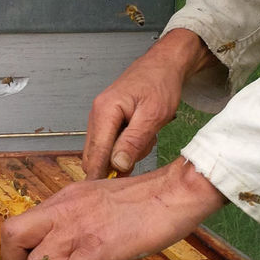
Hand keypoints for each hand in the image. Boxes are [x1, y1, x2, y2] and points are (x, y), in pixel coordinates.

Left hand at [0, 156, 226, 259]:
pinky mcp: (97, 250)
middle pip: (14, 239)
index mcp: (64, 201)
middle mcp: (64, 213)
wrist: (172, 194)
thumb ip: (76, 214)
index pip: (17, 225)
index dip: (14, 251)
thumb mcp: (97, 196)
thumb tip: (64, 235)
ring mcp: (78, 232)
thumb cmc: (144, 198)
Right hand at [83, 28, 216, 177]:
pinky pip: (111, 144)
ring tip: (146, 137)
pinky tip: (142, 134)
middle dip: (116, 164)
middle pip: (95, 155)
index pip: (95, 153)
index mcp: (105, 111)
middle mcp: (97, 114)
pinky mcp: (107, 121)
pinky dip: (127, 146)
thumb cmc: (160, 83)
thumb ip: (134, 141)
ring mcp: (100, 117)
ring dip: (125, 154)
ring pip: (104, 151)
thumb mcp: (153, 115)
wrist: (164, 65)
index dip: (100, 175)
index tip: (106, 195)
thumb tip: (117, 165)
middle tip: (141, 154)